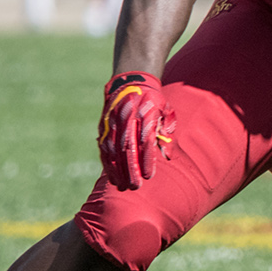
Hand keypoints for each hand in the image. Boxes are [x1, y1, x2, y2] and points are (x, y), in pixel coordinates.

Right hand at [98, 71, 174, 189]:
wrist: (130, 83)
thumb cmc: (154, 101)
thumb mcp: (166, 110)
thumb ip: (167, 130)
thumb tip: (168, 155)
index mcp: (145, 113)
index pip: (145, 140)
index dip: (146, 159)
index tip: (149, 176)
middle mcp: (127, 118)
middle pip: (128, 147)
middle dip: (131, 169)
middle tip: (135, 187)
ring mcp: (113, 123)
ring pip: (113, 150)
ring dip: (117, 170)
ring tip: (123, 187)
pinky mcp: (104, 127)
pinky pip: (104, 148)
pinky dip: (107, 164)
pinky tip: (112, 177)